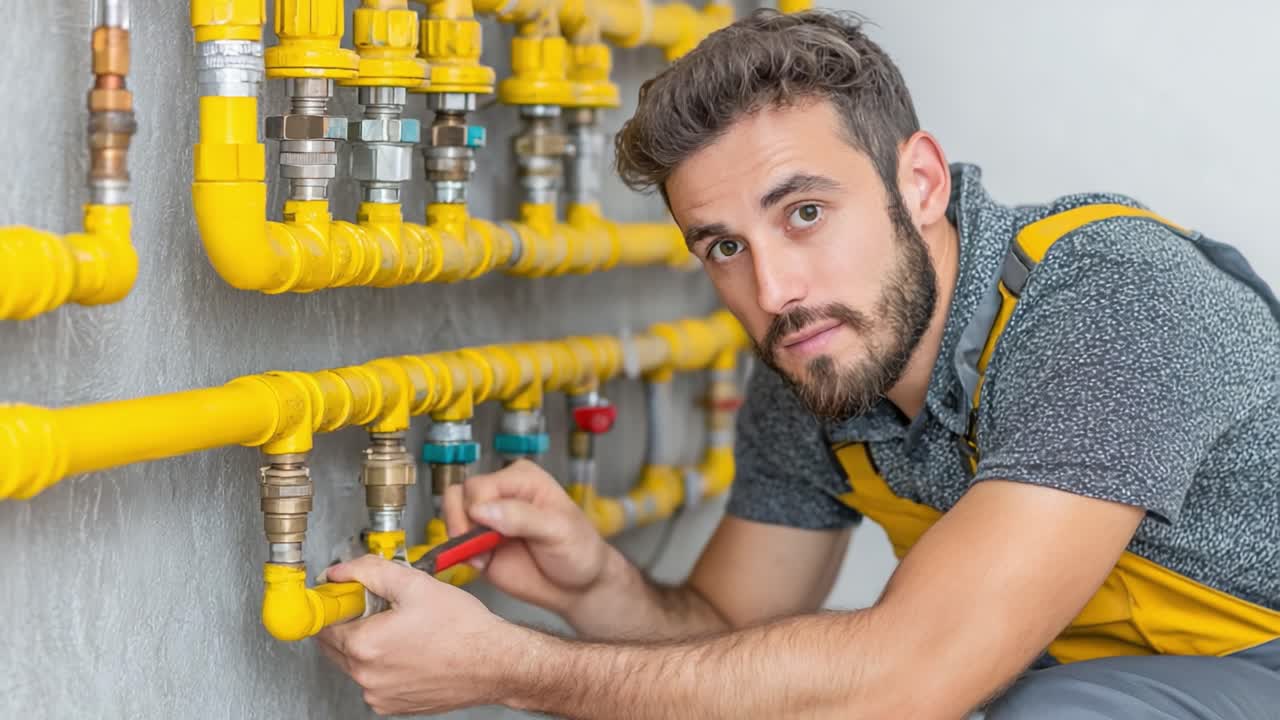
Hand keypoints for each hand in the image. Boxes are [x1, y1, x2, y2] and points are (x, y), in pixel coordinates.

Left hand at [317, 555, 509, 715]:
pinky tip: (410, 648)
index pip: (324, 622)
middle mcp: (367, 676)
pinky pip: (374, 680)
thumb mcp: (416, 584)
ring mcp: (379, 695)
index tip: (350, 595)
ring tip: (403, 628)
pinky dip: (383, 665)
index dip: (338, 602)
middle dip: (352, 622)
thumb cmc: (464, 629)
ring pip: (355, 663)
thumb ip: (370, 571)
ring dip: (368, 644)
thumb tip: (342, 571)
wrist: (495, 662)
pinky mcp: (393, 706)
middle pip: (335, 644)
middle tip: (382, 607)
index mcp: (365, 645)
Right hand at [443, 459, 615, 617]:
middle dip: (465, 523)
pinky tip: (482, 563)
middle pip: (460, 495)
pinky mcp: (479, 543)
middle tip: (485, 546)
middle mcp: (502, 493)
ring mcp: (488, 519)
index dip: (480, 509)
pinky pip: (453, 540)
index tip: (492, 533)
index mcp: (522, 479)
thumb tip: (483, 510)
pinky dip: (458, 553)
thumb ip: (522, 517)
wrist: (578, 586)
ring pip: (451, 512)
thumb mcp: (558, 530)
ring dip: (459, 536)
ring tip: (484, 555)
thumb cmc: (578, 550)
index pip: (482, 485)